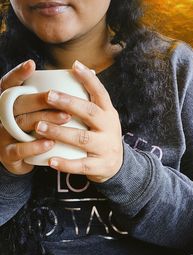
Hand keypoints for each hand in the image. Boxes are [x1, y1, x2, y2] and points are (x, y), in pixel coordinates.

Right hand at [0, 60, 69, 174]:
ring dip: (44, 120)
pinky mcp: (7, 154)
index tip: (31, 64)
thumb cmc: (35, 130)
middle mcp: (2, 116)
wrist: (22, 158)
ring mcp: (2, 134)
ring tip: (66, 118)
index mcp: (9, 103)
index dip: (18, 74)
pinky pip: (19, 149)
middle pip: (18, 103)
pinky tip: (51, 143)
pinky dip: (35, 146)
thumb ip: (53, 97)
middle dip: (40, 100)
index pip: (9, 85)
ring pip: (21, 123)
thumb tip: (89, 73)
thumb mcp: (38, 112)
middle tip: (62, 99)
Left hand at [35, 60, 122, 182]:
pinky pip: (81, 165)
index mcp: (108, 113)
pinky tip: (50, 160)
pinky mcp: (100, 165)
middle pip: (90, 112)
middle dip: (69, 103)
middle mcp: (109, 127)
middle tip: (48, 95)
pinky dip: (66, 163)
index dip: (89, 79)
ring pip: (82, 138)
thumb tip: (80, 73)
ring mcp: (106, 147)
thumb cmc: (103, 135)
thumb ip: (92, 102)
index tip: (74, 65)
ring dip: (60, 132)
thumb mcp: (103, 118)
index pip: (101, 93)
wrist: (118, 164)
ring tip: (39, 127)